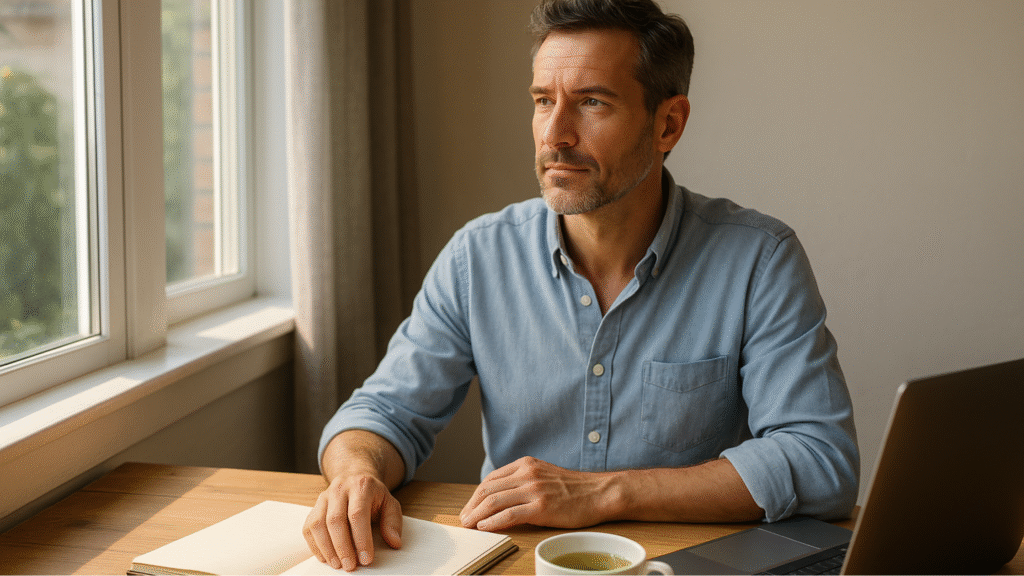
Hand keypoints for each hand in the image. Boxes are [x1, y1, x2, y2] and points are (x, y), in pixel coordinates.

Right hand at [303, 474, 402, 571]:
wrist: (354, 476)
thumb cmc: (372, 494)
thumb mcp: (389, 502)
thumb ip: (393, 522)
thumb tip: (394, 542)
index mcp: (361, 486)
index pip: (357, 514)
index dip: (361, 539)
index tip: (366, 558)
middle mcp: (339, 490)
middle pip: (335, 520)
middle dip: (343, 547)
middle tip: (350, 565)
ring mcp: (323, 498)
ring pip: (318, 524)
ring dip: (327, 548)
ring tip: (338, 564)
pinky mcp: (313, 508)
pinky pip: (308, 528)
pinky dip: (315, 546)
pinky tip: (326, 557)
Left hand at [459, 456, 617, 531]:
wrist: (599, 493)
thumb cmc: (573, 488)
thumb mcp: (544, 475)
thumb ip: (523, 481)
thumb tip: (499, 497)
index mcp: (526, 464)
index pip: (491, 479)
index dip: (475, 495)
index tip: (469, 508)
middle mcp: (527, 474)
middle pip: (488, 489)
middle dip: (471, 506)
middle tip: (463, 519)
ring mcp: (534, 490)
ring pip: (494, 501)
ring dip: (476, 516)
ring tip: (469, 525)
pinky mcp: (541, 507)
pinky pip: (509, 515)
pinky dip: (493, 522)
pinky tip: (485, 527)